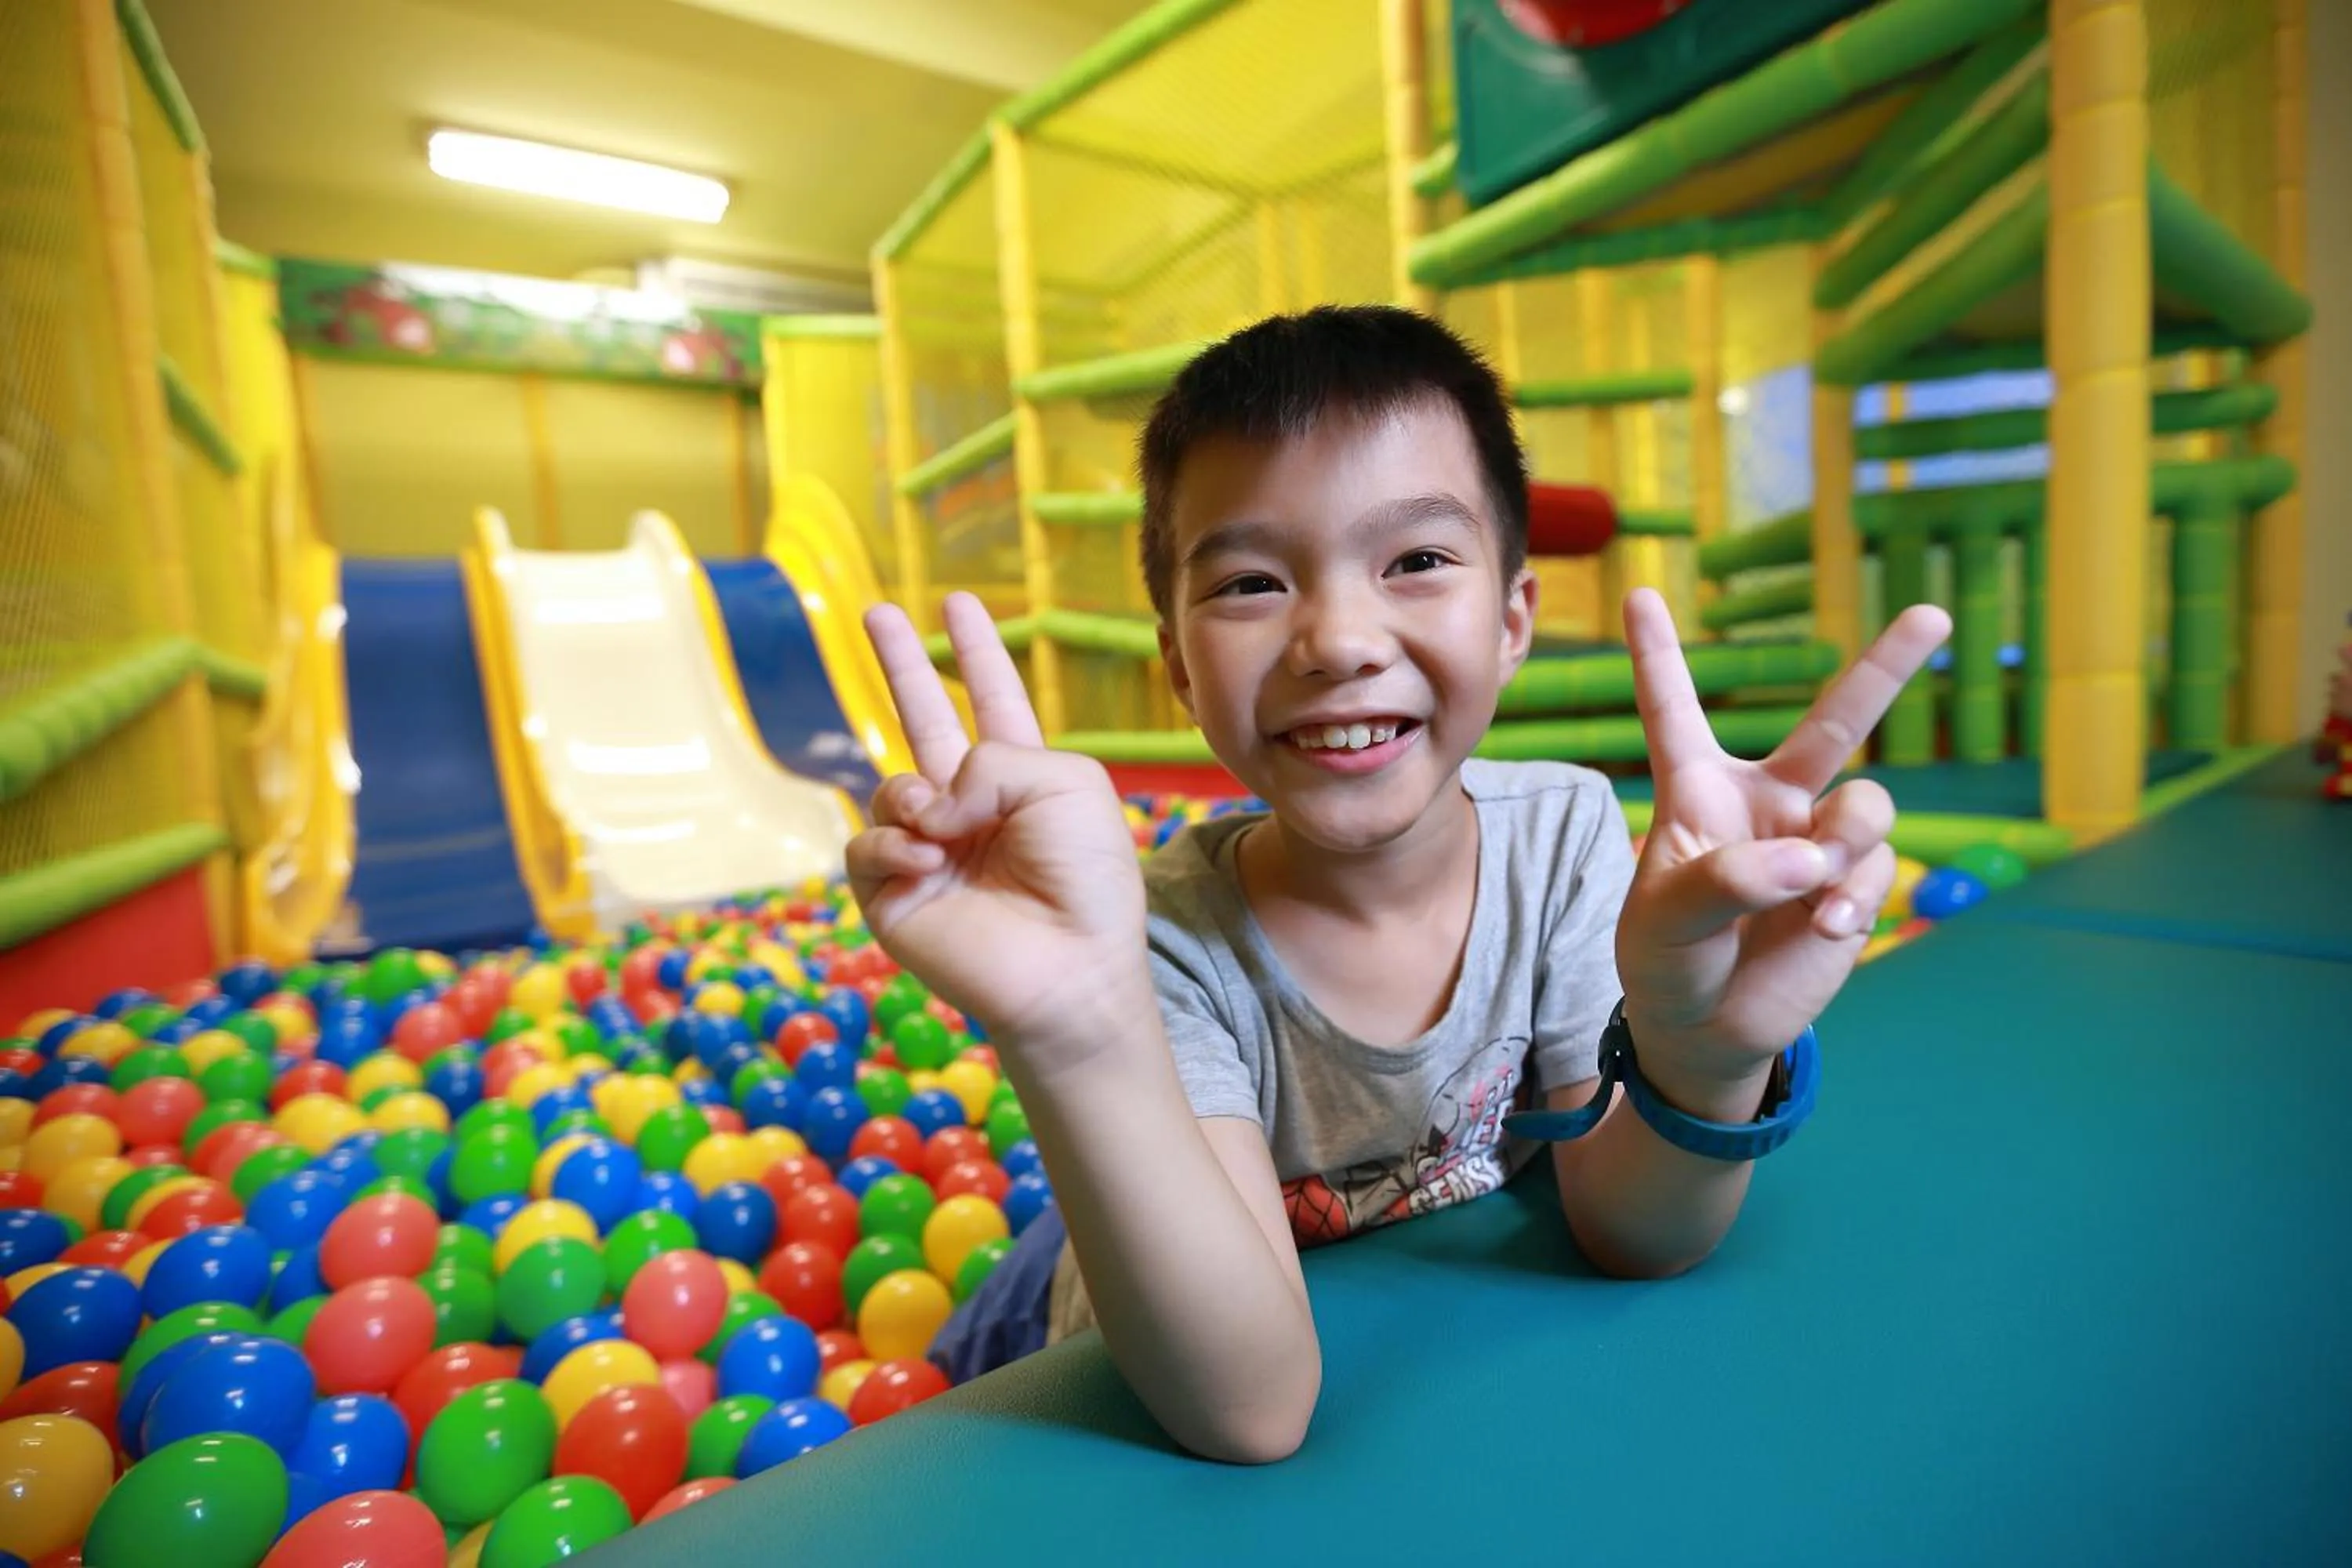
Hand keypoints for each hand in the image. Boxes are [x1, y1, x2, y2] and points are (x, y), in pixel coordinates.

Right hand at [846, 593, 1148, 1060]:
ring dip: (915, 799)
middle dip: (900, 662)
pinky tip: (927, 862)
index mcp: (1019, 776)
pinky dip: (894, 846)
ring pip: (891, 786)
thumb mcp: (1064, 784)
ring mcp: (927, 848)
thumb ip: (993, 757)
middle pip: (923, 718)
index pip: (992, 698)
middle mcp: (968, 806)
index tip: (959, 603)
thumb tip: (931, 802)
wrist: (1068, 967)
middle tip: (876, 610)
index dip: (977, 651)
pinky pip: (866, 843)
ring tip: (946, 836)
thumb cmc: (1087, 880)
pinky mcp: (892, 893)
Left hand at [1614, 589, 1950, 1118]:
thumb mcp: (1666, 921)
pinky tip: (1826, 926)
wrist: (1705, 1030)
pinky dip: (1854, 893)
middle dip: (1887, 666)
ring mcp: (1817, 839)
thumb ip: (1726, 880)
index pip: (1674, 708)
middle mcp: (1766, 800)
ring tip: (1816, 894)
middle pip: (1834, 720)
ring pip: (1867, 803)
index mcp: (1696, 788)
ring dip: (1846, 842)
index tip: (1639, 592)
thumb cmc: (1667, 961)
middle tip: (1932, 614)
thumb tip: (1808, 858)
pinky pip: (1876, 865)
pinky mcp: (1852, 883)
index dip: (1659, 651)